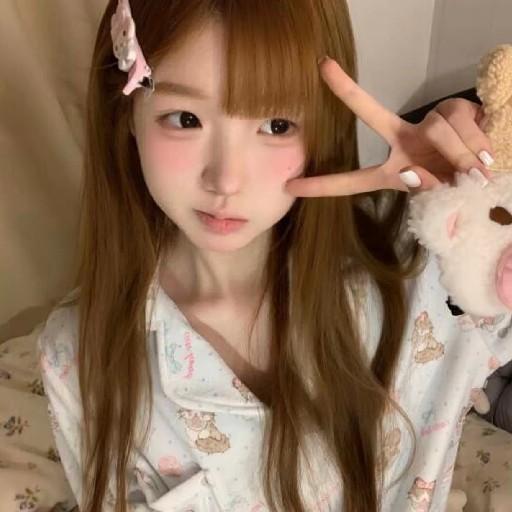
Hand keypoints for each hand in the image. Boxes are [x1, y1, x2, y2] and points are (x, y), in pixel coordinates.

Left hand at [285, 56, 494, 196]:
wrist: (494, 173)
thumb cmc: (459, 191)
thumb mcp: (439, 202)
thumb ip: (425, 191)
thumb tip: (413, 171)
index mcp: (391, 173)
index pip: (352, 181)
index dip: (323, 185)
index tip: (292, 185)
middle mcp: (403, 143)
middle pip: (372, 114)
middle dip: (347, 92)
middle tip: (322, 66)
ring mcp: (427, 125)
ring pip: (436, 129)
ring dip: (459, 154)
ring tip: (474, 173)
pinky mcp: (454, 108)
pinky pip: (458, 119)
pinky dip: (475, 143)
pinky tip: (485, 155)